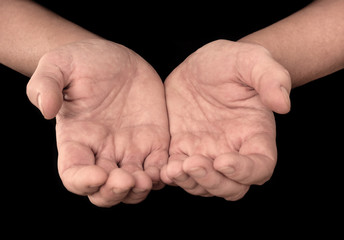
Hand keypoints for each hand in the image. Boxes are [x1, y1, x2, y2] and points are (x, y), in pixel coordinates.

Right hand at [27, 39, 168, 206]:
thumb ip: (46, 85)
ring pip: (132, 187)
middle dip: (114, 193)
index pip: (73, 174)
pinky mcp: (153, 143)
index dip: (82, 181)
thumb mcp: (59, 64)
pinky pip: (158, 168)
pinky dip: (163, 176)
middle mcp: (101, 151)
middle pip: (103, 191)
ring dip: (139, 190)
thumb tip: (46, 110)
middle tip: (126, 179)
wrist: (116, 58)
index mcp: (76, 140)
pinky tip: (168, 168)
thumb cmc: (83, 61)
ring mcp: (128, 150)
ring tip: (147, 177)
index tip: (97, 174)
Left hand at [161, 40, 290, 199]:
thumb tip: (283, 104)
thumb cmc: (231, 62)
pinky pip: (178, 173)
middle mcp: (232, 150)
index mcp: (255, 135)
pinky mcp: (182, 150)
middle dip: (212, 182)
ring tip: (173, 169)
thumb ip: (271, 77)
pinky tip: (162, 169)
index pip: (259, 167)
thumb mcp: (251, 59)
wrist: (202, 65)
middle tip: (193, 164)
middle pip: (230, 186)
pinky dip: (171, 177)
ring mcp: (206, 153)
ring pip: (203, 185)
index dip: (244, 172)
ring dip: (189, 183)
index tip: (223, 161)